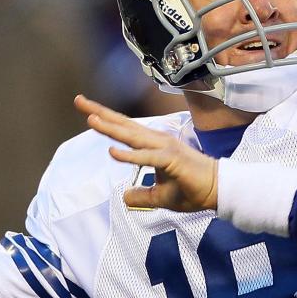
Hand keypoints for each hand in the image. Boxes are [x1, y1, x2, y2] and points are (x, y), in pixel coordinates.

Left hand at [74, 95, 217, 211]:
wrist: (217, 191)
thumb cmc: (191, 189)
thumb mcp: (159, 197)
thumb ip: (141, 195)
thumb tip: (125, 197)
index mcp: (153, 145)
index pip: (125, 129)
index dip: (105, 119)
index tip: (86, 109)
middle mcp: (157, 141)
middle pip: (123, 125)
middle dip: (100, 112)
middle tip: (78, 100)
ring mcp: (165, 148)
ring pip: (132, 137)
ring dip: (111, 128)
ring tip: (90, 120)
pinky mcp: (171, 160)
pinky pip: (147, 157)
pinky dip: (129, 156)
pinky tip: (112, 153)